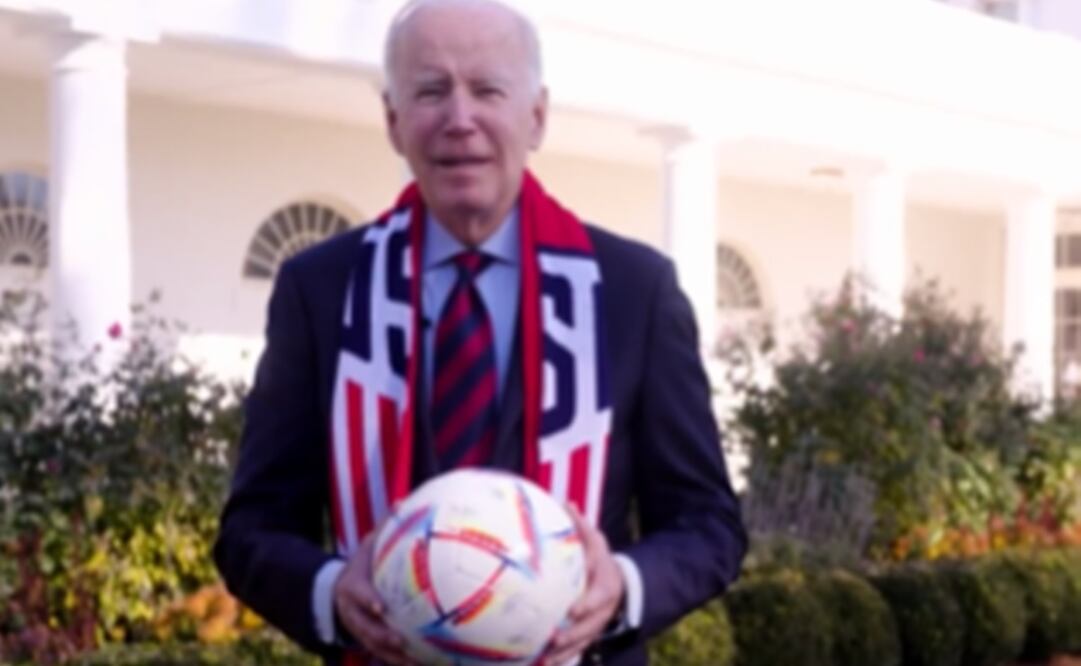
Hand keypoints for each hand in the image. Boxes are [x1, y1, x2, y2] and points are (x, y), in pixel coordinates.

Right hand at [333, 529, 413, 664]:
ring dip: (393, 656)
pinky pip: (383, 655)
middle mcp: (352, 612)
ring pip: (374, 647)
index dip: (368, 601)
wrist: (337, 591)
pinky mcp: (366, 642)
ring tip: (414, 662)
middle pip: (364, 628)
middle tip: (400, 641)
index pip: (358, 596)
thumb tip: (403, 502)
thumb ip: (384, 527)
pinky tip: (421, 664)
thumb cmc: (360, 564)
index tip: (380, 606)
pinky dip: (399, 661)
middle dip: (380, 636)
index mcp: (351, 587)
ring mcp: (358, 629)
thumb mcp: (366, 545)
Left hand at [546, 505, 624, 665]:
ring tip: (544, 660)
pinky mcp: (587, 636)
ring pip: (582, 643)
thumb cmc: (600, 560)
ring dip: (564, 653)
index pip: (598, 597)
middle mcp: (602, 611)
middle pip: (589, 627)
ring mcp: (596, 626)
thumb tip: (566, 502)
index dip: (586, 604)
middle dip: (573, 635)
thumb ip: (582, 526)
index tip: (572, 609)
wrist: (619, 584)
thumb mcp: (596, 541)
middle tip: (554, 639)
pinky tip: (539, 663)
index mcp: (605, 587)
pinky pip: (575, 649)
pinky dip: (560, 658)